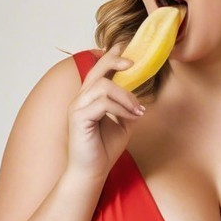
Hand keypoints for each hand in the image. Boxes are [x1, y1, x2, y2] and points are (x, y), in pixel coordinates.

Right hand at [67, 45, 146, 176]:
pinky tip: (132, 117)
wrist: (92, 172)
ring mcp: (77, 107)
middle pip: (97, 70)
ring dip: (126, 96)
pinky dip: (122, 108)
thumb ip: (129, 108)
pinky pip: (103, 103)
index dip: (111, 56)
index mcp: (89, 98)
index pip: (98, 70)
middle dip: (115, 61)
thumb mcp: (123, 124)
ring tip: (137, 110)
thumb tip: (143, 97)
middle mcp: (80, 99)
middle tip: (134, 63)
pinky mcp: (79, 118)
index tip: (126, 48)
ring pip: (103, 86)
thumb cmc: (103, 150)